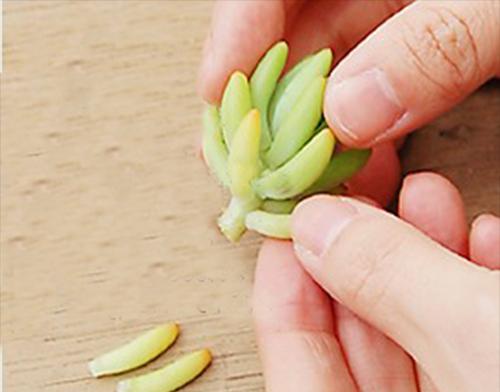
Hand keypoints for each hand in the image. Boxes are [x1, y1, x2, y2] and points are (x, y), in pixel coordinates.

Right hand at [198, 0, 499, 205]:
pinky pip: (375, 89)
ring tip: (297, 169)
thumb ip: (435, 40)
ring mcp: (401, 16)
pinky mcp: (424, 48)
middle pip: (298, 32)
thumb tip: (353, 109)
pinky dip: (363, 129)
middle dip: (270, 94)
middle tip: (247, 147)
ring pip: (334, 69)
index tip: (216, 86)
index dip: (238, 30)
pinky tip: (357, 160)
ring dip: (315, 124)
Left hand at [253, 172, 499, 391]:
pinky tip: (478, 234)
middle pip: (356, 330)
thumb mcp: (477, 332)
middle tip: (353, 193)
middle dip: (357, 249)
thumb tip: (317, 225)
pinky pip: (470, 327)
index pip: (297, 360)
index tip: (290, 221)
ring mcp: (463, 390)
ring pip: (414, 320)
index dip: (284, 285)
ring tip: (422, 193)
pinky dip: (470, 275)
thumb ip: (391, 280)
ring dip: (417, 250)